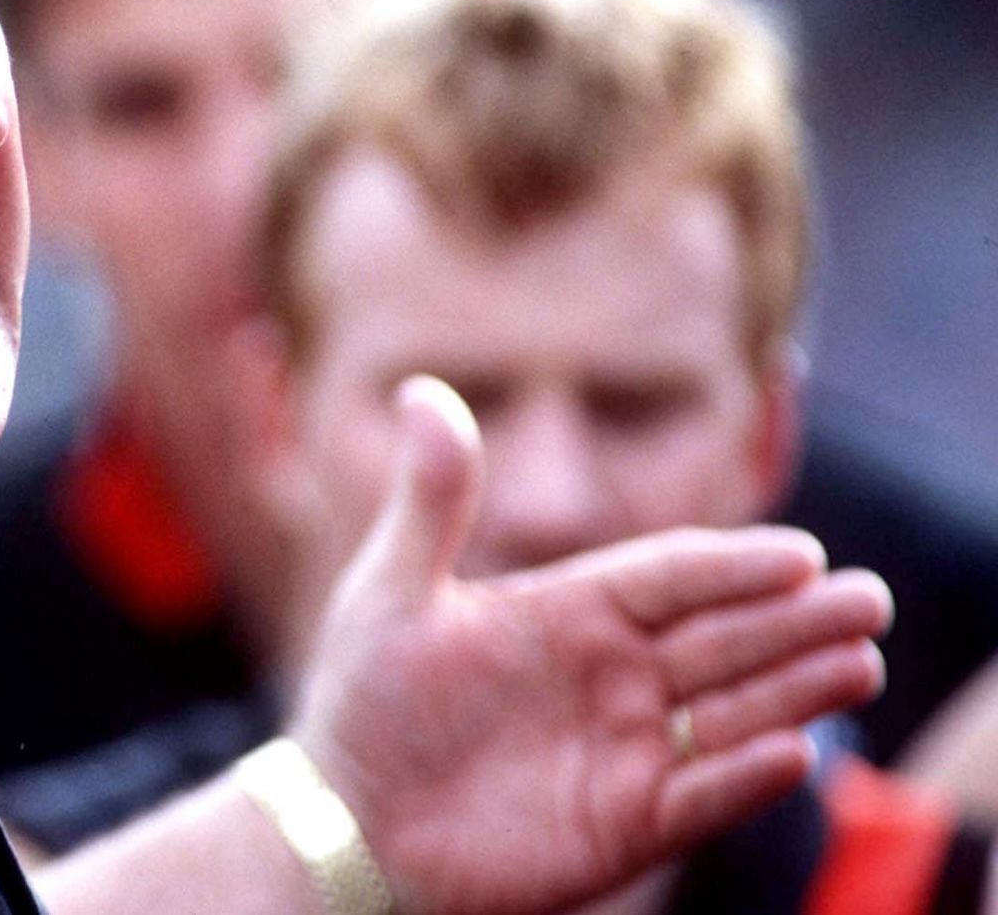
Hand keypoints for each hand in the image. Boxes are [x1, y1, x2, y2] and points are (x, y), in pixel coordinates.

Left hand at [290, 376, 890, 914]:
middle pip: (721, 638)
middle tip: (869, 600)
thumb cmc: (365, 703)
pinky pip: (699, 798)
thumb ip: (432, 499)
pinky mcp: (624, 825)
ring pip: (729, 712)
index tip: (800, 551)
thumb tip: (422, 390)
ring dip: (794, 691)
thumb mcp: (393, 589)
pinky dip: (745, 780)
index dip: (733, 565)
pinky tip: (792, 754)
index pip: (669, 577)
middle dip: (794, 620)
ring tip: (859, 663)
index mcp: (566, 612)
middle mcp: (609, 676)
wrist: (346, 823)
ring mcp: (623, 750)